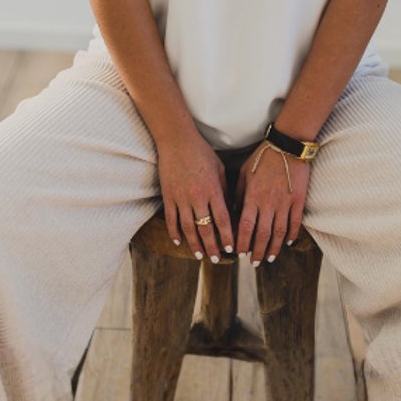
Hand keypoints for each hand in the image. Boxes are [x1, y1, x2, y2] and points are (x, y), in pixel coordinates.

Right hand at [155, 132, 234, 262]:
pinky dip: (174, 232)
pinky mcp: (168, 195)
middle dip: (212, 246)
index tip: (232, 249)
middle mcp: (197, 197)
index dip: (228, 237)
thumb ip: (224, 191)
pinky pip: (171, 219)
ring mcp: (180, 197)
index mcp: (213, 190)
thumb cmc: (202, 153)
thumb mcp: (220, 170)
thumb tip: (230, 210)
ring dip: (194, 244)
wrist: (177, 140)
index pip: (222, 220)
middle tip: (216, 259)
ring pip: (188, 228)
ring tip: (199, 255)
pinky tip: (179, 242)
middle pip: (205, 228)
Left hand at [234, 142, 309, 264]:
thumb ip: (238, 193)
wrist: (287, 146)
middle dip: (257, 251)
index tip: (239, 253)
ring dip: (273, 248)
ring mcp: (285, 204)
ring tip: (269, 258)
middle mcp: (268, 204)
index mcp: (253, 197)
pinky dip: (292, 235)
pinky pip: (295, 222)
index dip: (242, 242)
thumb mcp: (244, 173)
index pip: (245, 227)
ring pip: (279, 233)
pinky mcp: (298, 201)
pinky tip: (289, 243)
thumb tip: (232, 211)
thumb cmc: (262, 158)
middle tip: (253, 263)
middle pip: (262, 234)